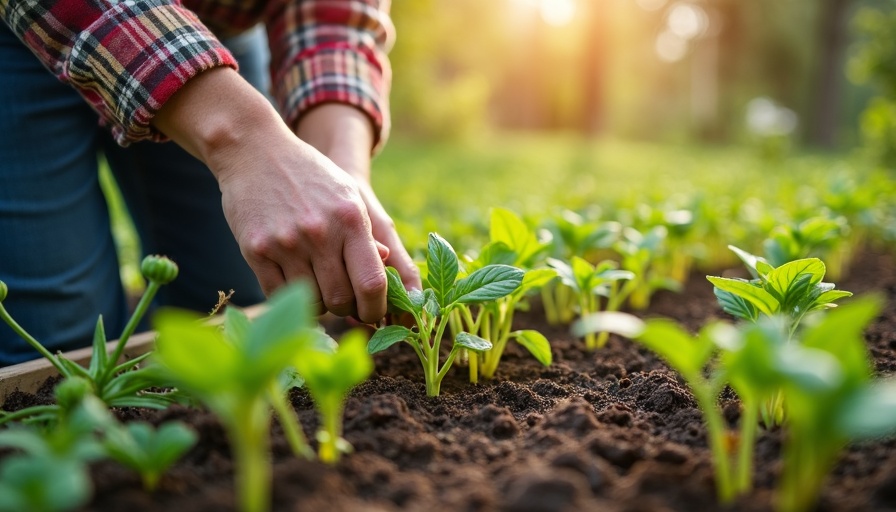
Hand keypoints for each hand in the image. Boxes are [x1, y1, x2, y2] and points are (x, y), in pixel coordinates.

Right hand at [152, 68, 388, 321]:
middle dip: (347, 307)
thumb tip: (387, 271)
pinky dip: (291, 296)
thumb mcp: (347, 195)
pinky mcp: (256, 250)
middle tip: (344, 299)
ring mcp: (285, 243)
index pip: (372, 283)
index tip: (373, 313)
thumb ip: (368, 234)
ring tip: (320, 286)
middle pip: (341, 300)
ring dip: (320, 304)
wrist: (255, 151)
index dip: (376, 308)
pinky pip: (279, 294)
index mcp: (350, 219)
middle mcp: (320, 233)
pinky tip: (295, 280)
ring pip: (312, 302)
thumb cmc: (310, 177)